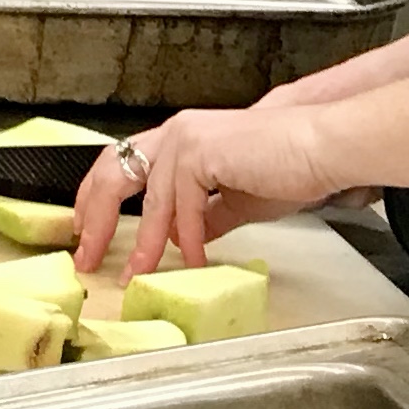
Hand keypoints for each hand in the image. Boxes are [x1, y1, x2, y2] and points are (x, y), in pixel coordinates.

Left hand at [74, 105, 345, 279]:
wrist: (323, 147)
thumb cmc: (289, 167)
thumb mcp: (236, 199)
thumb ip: (206, 215)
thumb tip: (182, 239)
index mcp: (178, 138)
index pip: (120, 164)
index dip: (95, 197)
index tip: (84, 229)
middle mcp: (174, 133)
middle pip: (113, 175)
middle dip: (95, 218)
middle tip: (85, 255)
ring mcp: (186, 139)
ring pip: (149, 200)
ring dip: (143, 244)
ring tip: (135, 275)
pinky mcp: (202, 152)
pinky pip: (184, 206)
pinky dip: (187, 238)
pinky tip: (191, 261)